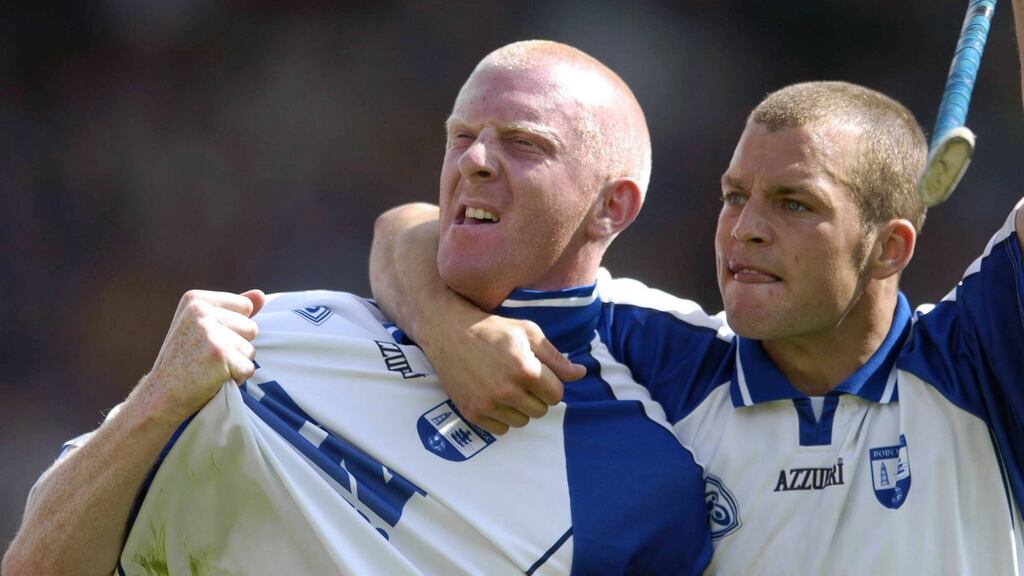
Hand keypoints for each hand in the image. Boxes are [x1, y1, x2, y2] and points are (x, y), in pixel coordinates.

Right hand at [140, 289, 265, 424]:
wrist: (161, 395)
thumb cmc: (185, 360)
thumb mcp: (202, 326)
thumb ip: (232, 310)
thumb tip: (261, 295)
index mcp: (196, 299)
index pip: (245, 306)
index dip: (234, 328)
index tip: (206, 339)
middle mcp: (201, 312)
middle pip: (251, 327)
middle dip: (236, 346)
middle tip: (207, 357)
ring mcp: (210, 334)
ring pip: (251, 349)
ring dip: (236, 363)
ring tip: (209, 368)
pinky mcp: (220, 356)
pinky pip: (249, 368)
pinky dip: (236, 378)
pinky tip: (213, 379)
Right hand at [433, 314, 585, 434]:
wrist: (448, 333)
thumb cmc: (492, 329)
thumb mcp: (528, 333)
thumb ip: (556, 357)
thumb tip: (580, 374)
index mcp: (526, 370)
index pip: (556, 395)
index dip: (550, 384)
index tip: (537, 373)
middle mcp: (508, 391)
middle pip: (540, 411)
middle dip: (536, 397)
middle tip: (520, 379)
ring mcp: (488, 404)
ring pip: (522, 422)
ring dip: (519, 408)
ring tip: (506, 387)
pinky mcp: (472, 413)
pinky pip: (501, 429)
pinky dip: (501, 416)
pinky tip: (493, 396)